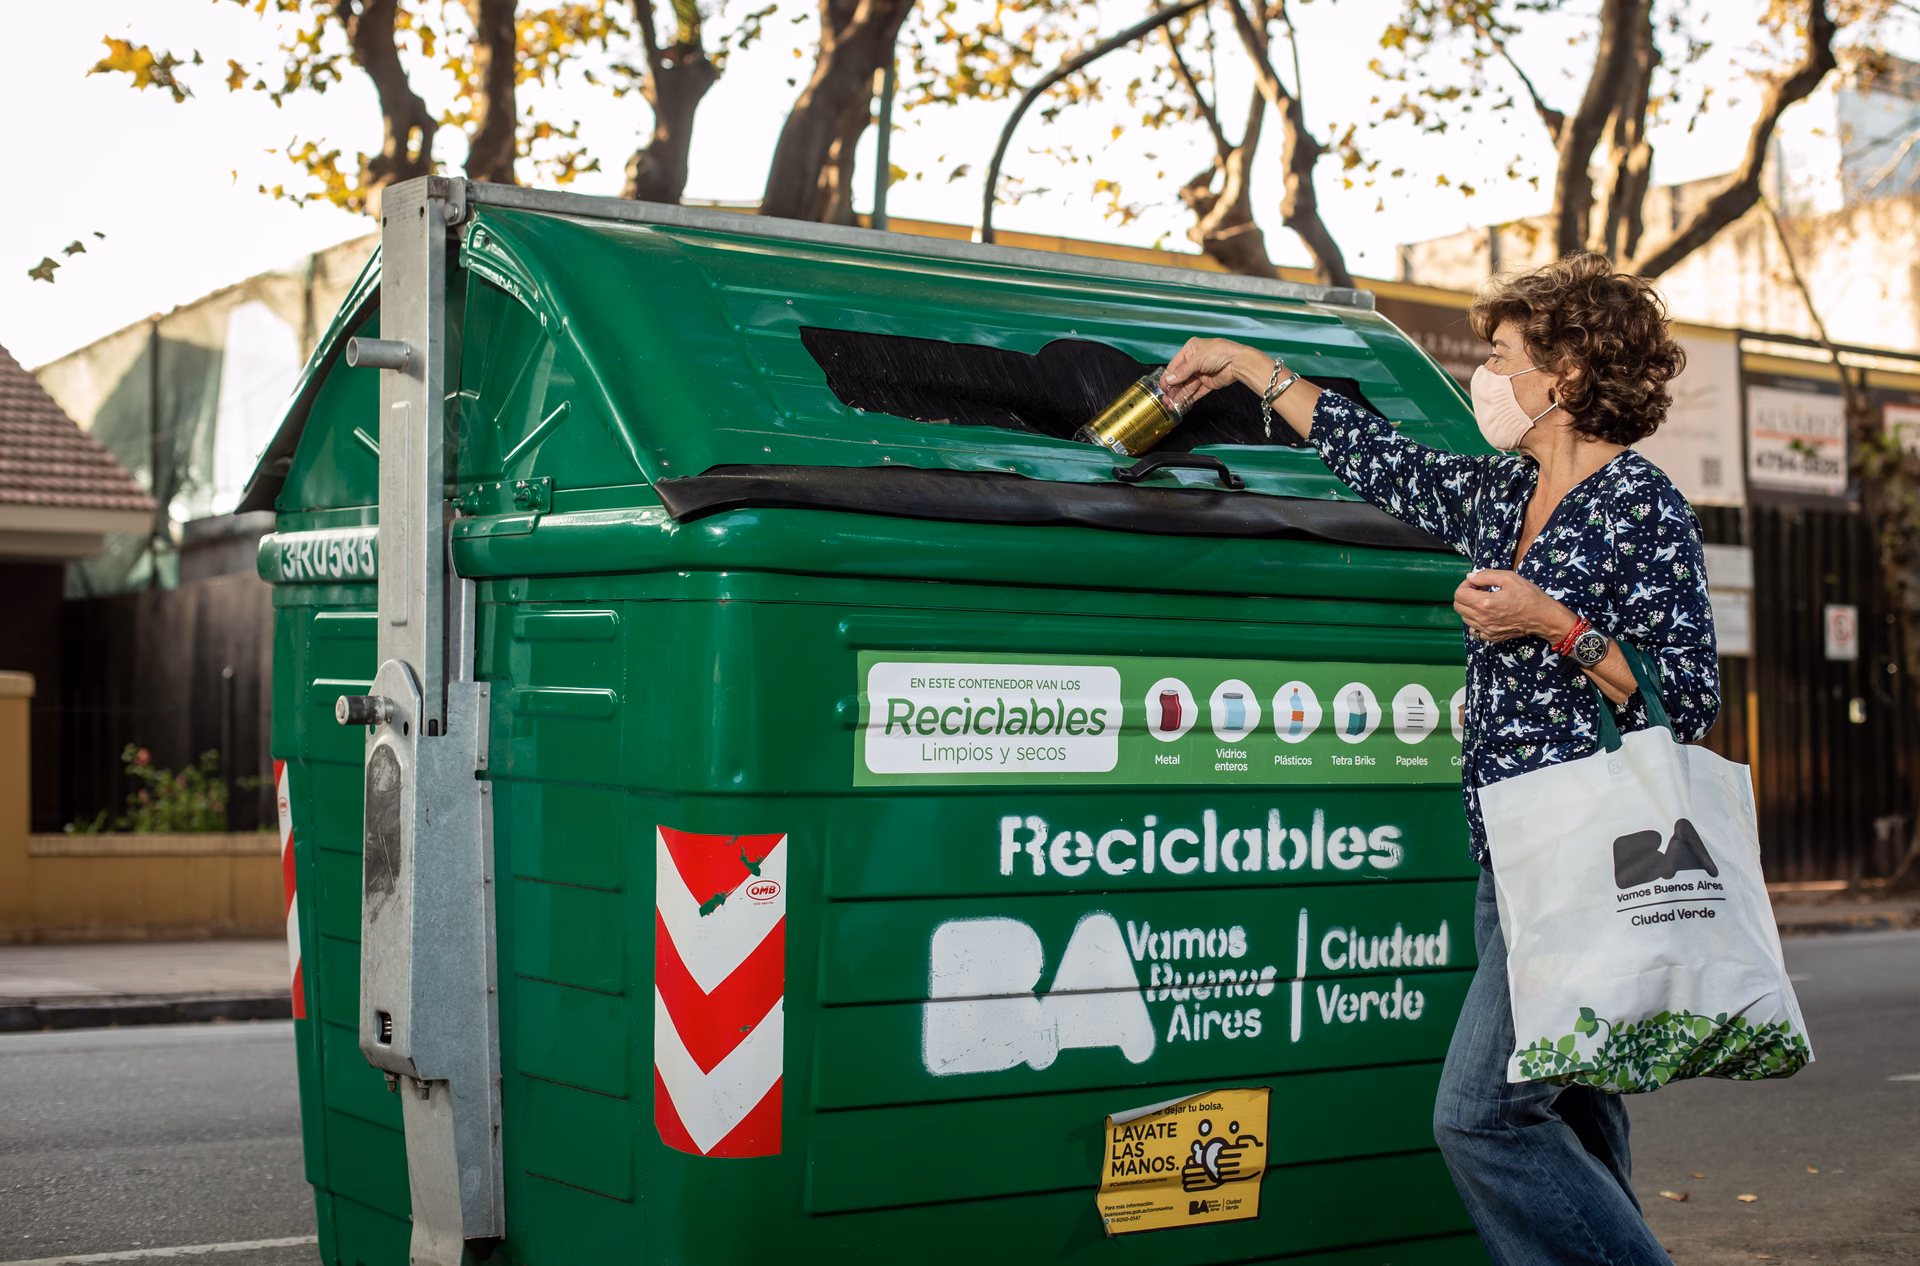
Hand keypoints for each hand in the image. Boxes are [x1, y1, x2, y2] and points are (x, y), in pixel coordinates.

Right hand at [1163, 337, 1265, 406]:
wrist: (1238, 362)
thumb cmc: (1218, 353)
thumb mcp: (1197, 360)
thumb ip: (1182, 372)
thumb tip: (1168, 381)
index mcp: (1190, 350)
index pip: (1175, 365)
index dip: (1168, 377)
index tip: (1161, 388)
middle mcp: (1195, 361)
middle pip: (1180, 377)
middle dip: (1173, 389)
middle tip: (1165, 400)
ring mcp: (1201, 373)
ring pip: (1188, 386)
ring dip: (1179, 396)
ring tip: (1171, 405)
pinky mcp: (1208, 383)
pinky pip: (1197, 392)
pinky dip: (1190, 398)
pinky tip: (1182, 404)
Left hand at [1453, 569, 1574, 644]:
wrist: (1544, 617)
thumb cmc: (1528, 595)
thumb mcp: (1510, 578)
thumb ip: (1486, 575)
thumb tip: (1470, 577)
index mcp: (1485, 603)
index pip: (1459, 594)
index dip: (1465, 585)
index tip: (1477, 583)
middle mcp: (1482, 619)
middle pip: (1458, 606)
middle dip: (1465, 595)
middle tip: (1480, 590)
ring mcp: (1486, 630)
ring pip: (1464, 618)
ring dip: (1470, 608)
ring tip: (1485, 601)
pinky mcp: (1492, 637)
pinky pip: (1474, 631)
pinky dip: (1475, 623)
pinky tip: (1486, 616)